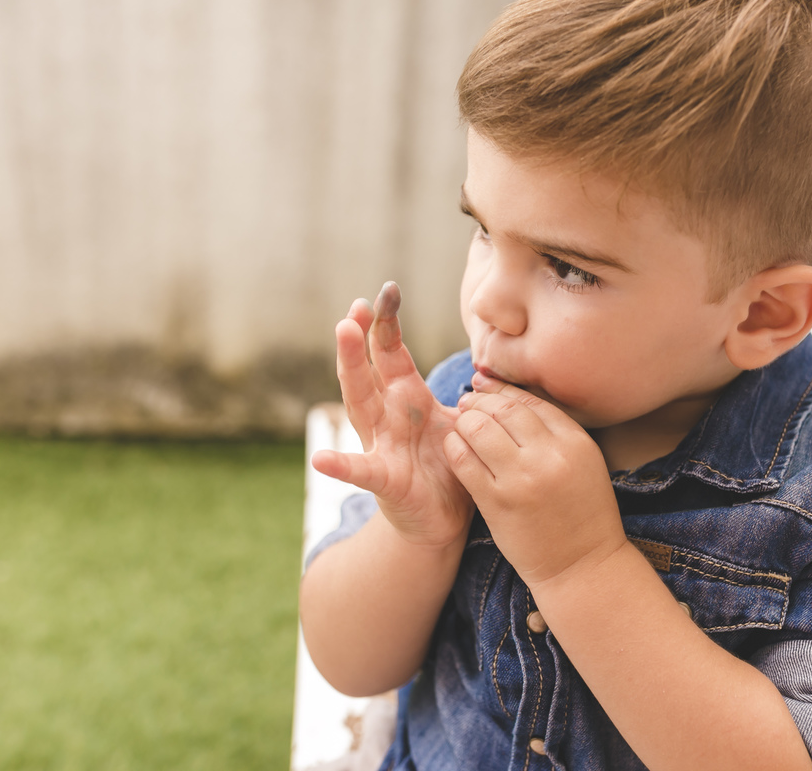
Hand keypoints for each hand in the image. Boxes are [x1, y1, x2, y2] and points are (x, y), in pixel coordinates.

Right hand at [311, 282, 472, 547]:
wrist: (443, 521)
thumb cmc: (450, 466)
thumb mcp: (462, 423)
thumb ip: (472, 395)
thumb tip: (491, 364)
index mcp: (407, 398)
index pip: (392, 353)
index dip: (387, 323)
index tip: (386, 290)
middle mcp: (386, 416)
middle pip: (369, 369)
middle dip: (362, 336)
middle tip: (356, 305)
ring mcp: (380, 445)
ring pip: (360, 402)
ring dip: (351, 367)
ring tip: (341, 332)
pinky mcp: (384, 480)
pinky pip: (360, 472)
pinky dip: (340, 466)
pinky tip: (320, 460)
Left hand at [445, 373, 627, 587]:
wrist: (582, 565)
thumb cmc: (581, 513)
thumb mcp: (584, 463)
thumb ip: (555, 433)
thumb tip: (512, 399)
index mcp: (575, 442)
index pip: (530, 401)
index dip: (502, 390)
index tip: (486, 387)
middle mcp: (550, 456)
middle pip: (503, 410)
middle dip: (479, 401)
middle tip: (466, 402)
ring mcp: (522, 479)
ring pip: (479, 429)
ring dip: (464, 421)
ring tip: (460, 424)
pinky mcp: (497, 502)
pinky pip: (464, 462)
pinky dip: (454, 448)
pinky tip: (454, 447)